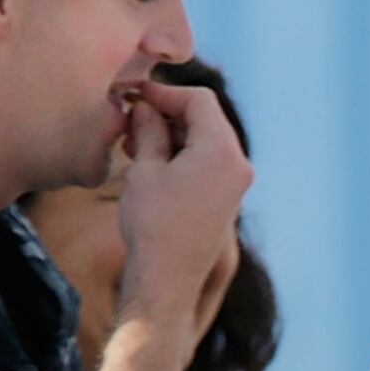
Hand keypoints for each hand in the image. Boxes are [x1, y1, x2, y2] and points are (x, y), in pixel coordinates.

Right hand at [114, 82, 251, 326]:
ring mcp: (236, 184)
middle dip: (167, 113)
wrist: (166, 279)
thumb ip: (149, 129)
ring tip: (133, 142)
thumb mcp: (145, 168)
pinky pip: (206, 163)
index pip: (199, 101)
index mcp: (223, 152)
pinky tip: (149, 160)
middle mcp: (239, 165)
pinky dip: (181, 154)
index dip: (165, 92)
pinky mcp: (227, 199)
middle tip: (130, 119)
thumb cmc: (153, 223)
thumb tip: (146, 107)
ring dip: (171, 134)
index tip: (135, 94)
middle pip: (205, 118)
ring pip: (204, 140)